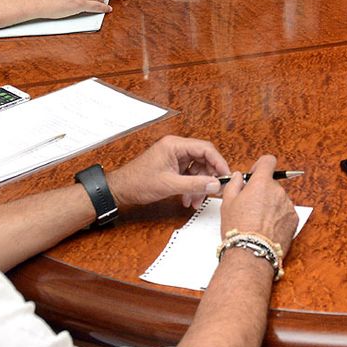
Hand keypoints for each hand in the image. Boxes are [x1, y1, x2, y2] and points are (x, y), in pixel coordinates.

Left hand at [106, 136, 228, 209]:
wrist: (121, 189)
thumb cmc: (138, 182)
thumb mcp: (170, 185)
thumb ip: (195, 184)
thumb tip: (214, 184)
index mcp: (175, 145)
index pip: (205, 149)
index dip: (218, 162)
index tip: (225, 176)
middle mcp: (176, 148)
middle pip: (202, 159)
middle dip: (208, 177)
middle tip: (213, 191)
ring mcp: (173, 157)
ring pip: (196, 169)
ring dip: (198, 185)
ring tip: (196, 201)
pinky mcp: (171, 166)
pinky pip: (188, 174)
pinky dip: (190, 186)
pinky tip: (188, 199)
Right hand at [218, 153, 297, 252]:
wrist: (252, 253)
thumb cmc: (238, 229)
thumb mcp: (227, 203)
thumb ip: (234, 184)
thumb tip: (240, 177)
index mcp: (262, 183)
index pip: (268, 161)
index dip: (260, 166)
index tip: (255, 175)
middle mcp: (278, 191)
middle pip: (272, 184)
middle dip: (262, 191)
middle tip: (250, 206)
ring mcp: (288, 205)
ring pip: (279, 199)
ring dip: (271, 205)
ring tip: (257, 221)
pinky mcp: (294, 219)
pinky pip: (285, 212)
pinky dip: (278, 217)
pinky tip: (266, 228)